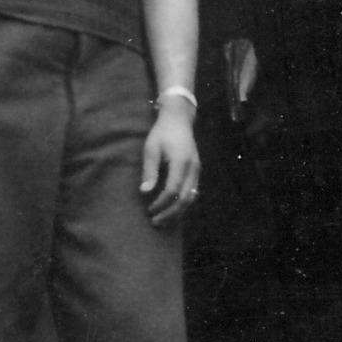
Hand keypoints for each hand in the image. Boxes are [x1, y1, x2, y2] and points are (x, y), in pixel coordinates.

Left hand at [140, 104, 200, 226]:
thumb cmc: (162, 133)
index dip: (160, 203)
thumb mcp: (151, 149)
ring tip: (163, 220)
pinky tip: (171, 209)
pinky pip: (192, 192)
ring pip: (191, 198)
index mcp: (180, 162)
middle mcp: (192, 168)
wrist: (179, 120)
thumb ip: (149, 171)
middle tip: (155, 222)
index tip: (148, 210)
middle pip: (185, 198)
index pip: (172, 190)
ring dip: (177, 212)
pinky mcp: (196, 171)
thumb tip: (144, 192)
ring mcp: (197, 170)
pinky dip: (182, 204)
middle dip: (170, 213)